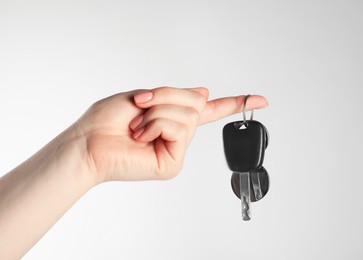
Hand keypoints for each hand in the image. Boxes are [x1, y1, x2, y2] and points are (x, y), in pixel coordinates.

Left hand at [77, 87, 267, 182]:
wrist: (89, 141)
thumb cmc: (108, 120)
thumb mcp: (144, 96)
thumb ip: (176, 96)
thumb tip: (205, 93)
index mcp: (172, 118)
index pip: (209, 111)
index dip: (235, 104)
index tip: (260, 100)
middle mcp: (177, 134)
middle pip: (195, 103)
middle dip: (166, 96)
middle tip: (141, 105)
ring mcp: (176, 150)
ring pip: (186, 116)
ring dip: (156, 113)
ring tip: (137, 126)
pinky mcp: (172, 163)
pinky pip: (178, 130)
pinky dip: (155, 126)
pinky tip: (141, 137)